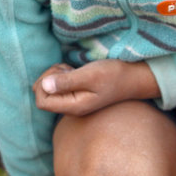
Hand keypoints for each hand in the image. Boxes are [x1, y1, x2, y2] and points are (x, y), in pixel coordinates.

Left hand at [33, 59, 158, 115]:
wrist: (133, 77)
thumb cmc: (114, 75)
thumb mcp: (90, 75)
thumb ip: (66, 81)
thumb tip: (44, 86)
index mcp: (73, 106)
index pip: (42, 102)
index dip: (43, 85)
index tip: (59, 73)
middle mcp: (71, 106)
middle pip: (42, 95)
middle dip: (47, 78)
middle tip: (65, 69)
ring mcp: (73, 100)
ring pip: (48, 89)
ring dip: (54, 75)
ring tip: (71, 69)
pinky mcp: (76, 92)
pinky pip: (58, 85)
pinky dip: (60, 75)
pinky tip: (73, 70)